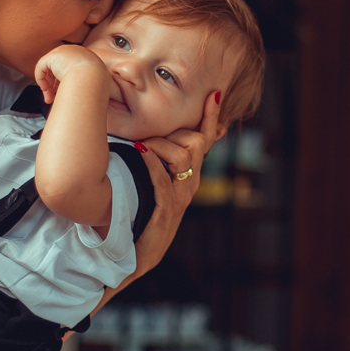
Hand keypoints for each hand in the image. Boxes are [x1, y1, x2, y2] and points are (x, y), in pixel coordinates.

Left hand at [34, 44, 106, 103]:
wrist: (93, 79)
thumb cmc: (100, 85)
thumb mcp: (104, 83)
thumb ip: (98, 85)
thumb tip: (111, 99)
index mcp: (86, 56)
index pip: (70, 67)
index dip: (65, 82)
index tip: (64, 93)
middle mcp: (74, 51)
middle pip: (58, 67)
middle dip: (54, 84)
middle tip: (52, 98)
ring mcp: (63, 52)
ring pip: (49, 69)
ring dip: (47, 86)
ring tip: (49, 98)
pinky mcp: (53, 56)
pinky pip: (41, 67)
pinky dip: (41, 80)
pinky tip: (46, 91)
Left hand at [133, 91, 223, 273]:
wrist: (136, 256)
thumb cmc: (140, 216)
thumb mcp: (153, 185)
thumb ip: (156, 161)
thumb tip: (146, 134)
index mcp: (189, 175)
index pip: (206, 140)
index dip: (211, 117)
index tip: (213, 94)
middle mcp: (190, 184)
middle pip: (196, 143)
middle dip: (174, 131)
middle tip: (149, 132)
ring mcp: (181, 198)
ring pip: (183, 157)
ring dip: (160, 145)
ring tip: (140, 145)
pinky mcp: (167, 211)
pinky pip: (164, 180)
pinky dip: (152, 163)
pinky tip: (140, 152)